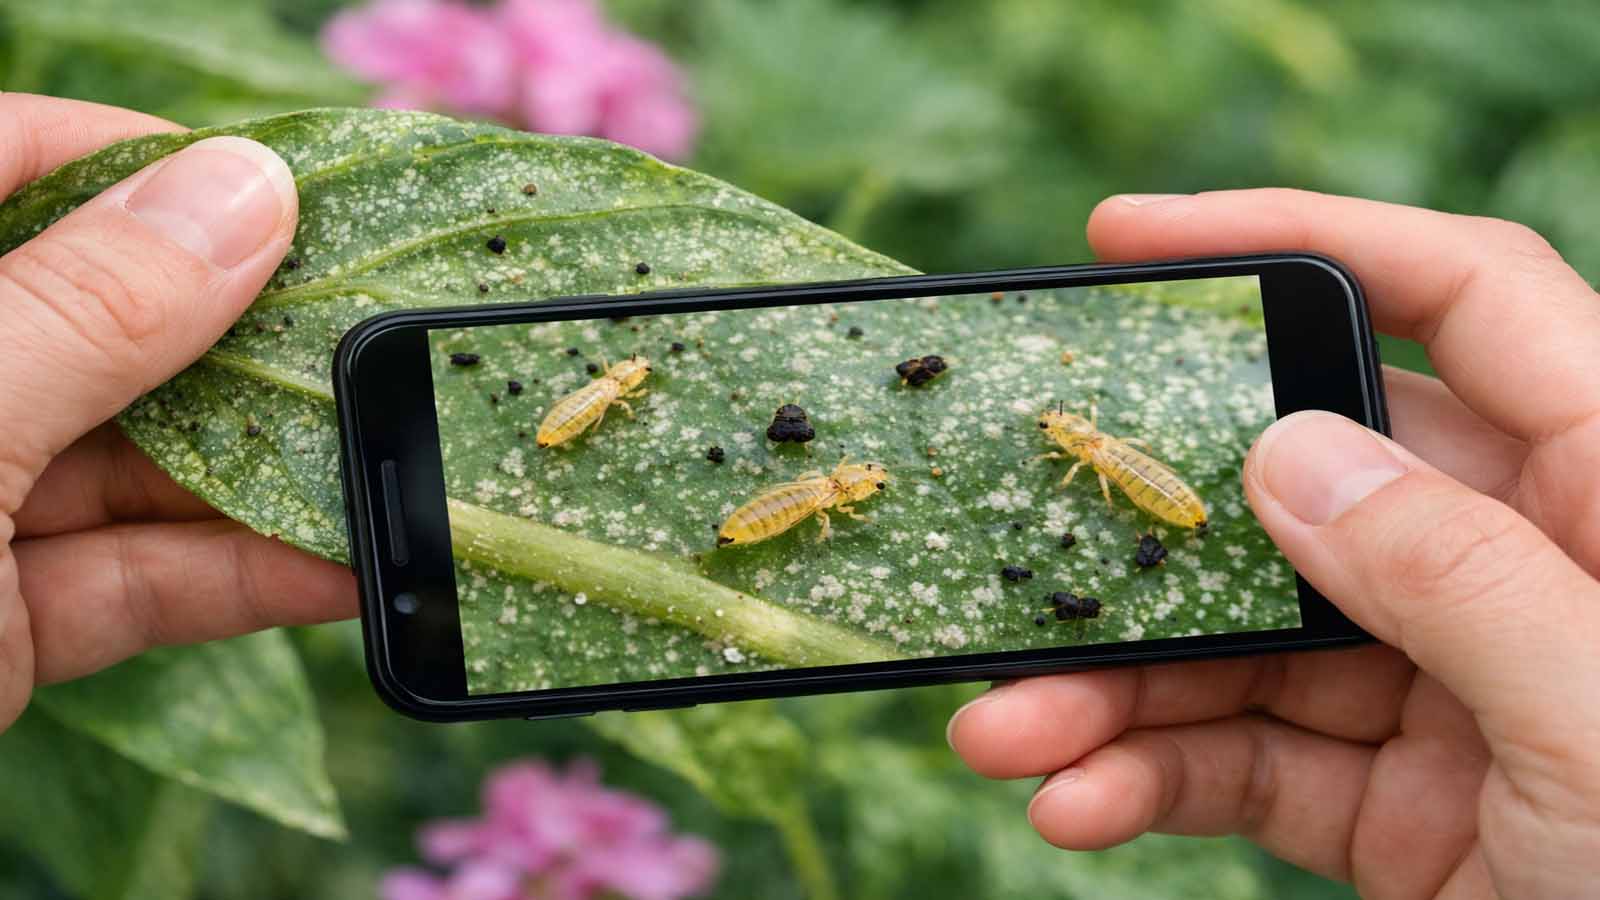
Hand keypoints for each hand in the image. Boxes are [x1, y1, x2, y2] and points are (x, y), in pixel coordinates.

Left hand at [0, 94, 355, 732]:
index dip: (147, 164)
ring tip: (401, 454)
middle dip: (246, 333)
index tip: (291, 193)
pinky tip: (350, 566)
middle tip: (380, 331)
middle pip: (97, 318)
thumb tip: (248, 195)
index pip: (3, 161)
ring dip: (272, 469)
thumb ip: (85, 314)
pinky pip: (137, 577)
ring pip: (134, 459)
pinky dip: (245, 578)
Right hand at [947, 189, 1599, 898]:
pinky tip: (1073, 795)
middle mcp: (1517, 570)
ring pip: (1246, 644)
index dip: (1305, 236)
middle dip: (1145, 523)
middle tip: (1018, 521)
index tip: (1138, 238)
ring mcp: (1444, 690)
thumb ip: (1456, 575)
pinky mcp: (1392, 802)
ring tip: (1004, 726)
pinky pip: (1248, 762)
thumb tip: (1288, 452)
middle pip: (1301, 488)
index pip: (1462, 300)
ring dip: (1112, 685)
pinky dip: (1149, 776)